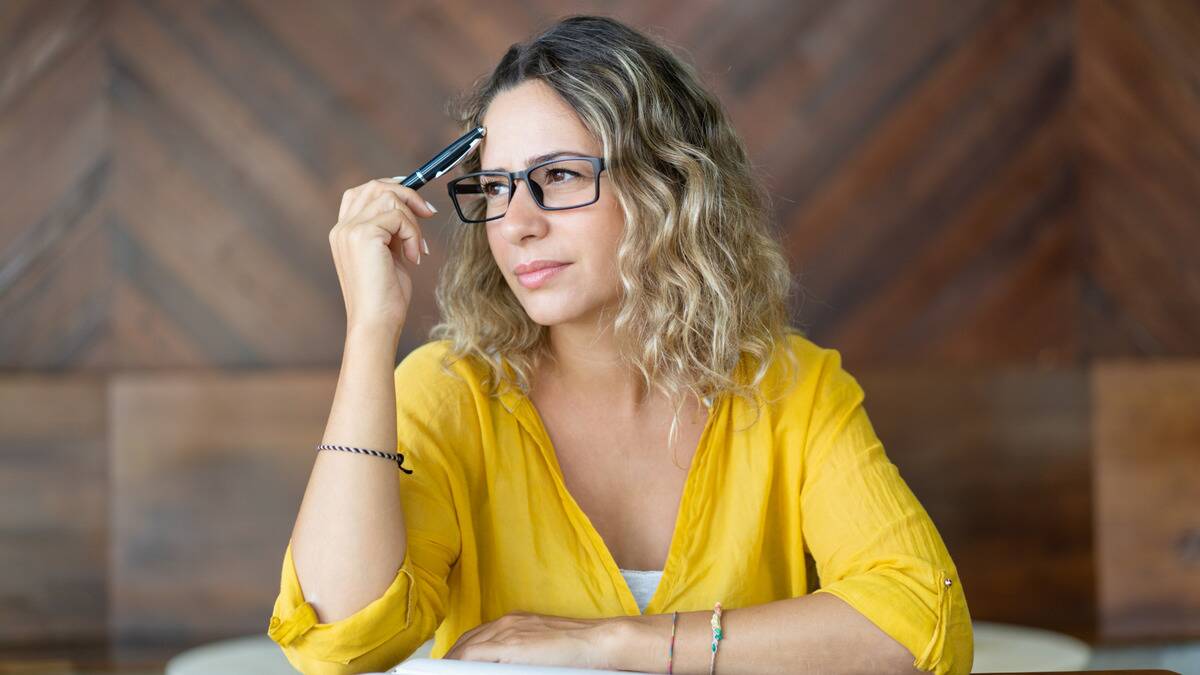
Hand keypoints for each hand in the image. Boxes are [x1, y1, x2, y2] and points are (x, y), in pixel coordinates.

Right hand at [329, 176, 437, 334]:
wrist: (376, 322)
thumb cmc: (385, 297)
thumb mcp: (388, 256)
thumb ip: (392, 232)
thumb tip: (412, 210)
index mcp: (343, 232)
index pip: (361, 192)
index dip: (390, 187)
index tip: (416, 202)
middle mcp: (342, 228)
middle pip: (375, 186)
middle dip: (407, 194)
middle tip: (428, 213)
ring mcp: (349, 230)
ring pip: (390, 198)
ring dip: (412, 221)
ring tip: (416, 249)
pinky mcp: (363, 235)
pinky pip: (398, 216)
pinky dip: (413, 234)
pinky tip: (413, 258)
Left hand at [444, 610, 626, 669]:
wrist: (598, 641)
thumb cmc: (577, 647)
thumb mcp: (542, 645)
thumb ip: (520, 652)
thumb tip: (507, 662)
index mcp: (515, 621)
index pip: (477, 636)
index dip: (461, 651)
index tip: (453, 663)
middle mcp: (507, 623)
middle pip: (467, 641)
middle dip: (451, 657)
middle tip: (443, 669)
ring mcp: (508, 632)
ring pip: (466, 648)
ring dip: (452, 661)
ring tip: (444, 671)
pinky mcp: (511, 646)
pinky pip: (474, 655)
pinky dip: (460, 663)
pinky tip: (454, 671)